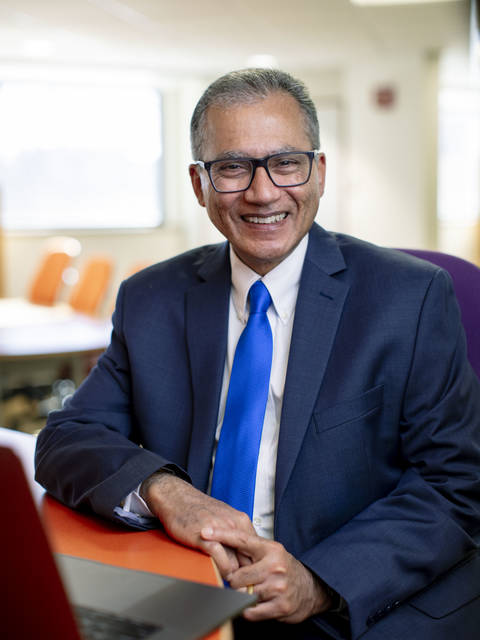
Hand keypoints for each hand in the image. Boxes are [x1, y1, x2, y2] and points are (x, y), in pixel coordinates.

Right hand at [140, 472, 255, 577]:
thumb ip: (236, 535)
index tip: (248, 577)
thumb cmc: (199, 510)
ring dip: (229, 576)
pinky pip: (220, 561)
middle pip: (247, 560)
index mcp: (241, 521)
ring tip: (223, 578)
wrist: (177, 497)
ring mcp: (220, 531)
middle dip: (242, 574)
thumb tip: (247, 558)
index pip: (256, 552)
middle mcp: (234, 525)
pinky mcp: (205, 538)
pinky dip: (219, 571)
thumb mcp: (224, 518)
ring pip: (235, 565)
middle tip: (237, 583)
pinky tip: (214, 572)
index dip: (252, 567)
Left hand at [201, 527, 331, 622]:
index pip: (241, 540)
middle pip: (236, 576)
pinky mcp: (280, 606)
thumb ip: (249, 551)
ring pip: (243, 594)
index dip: (222, 535)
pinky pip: (250, 611)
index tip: (205, 532)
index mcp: (270, 549)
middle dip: (234, 580)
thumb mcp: (270, 553)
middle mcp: (275, 566)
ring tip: (252, 590)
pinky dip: (248, 610)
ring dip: (243, 595)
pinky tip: (256, 603)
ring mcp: (278, 586)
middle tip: (241, 580)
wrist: (311, 588)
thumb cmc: (284, 568)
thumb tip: (223, 548)